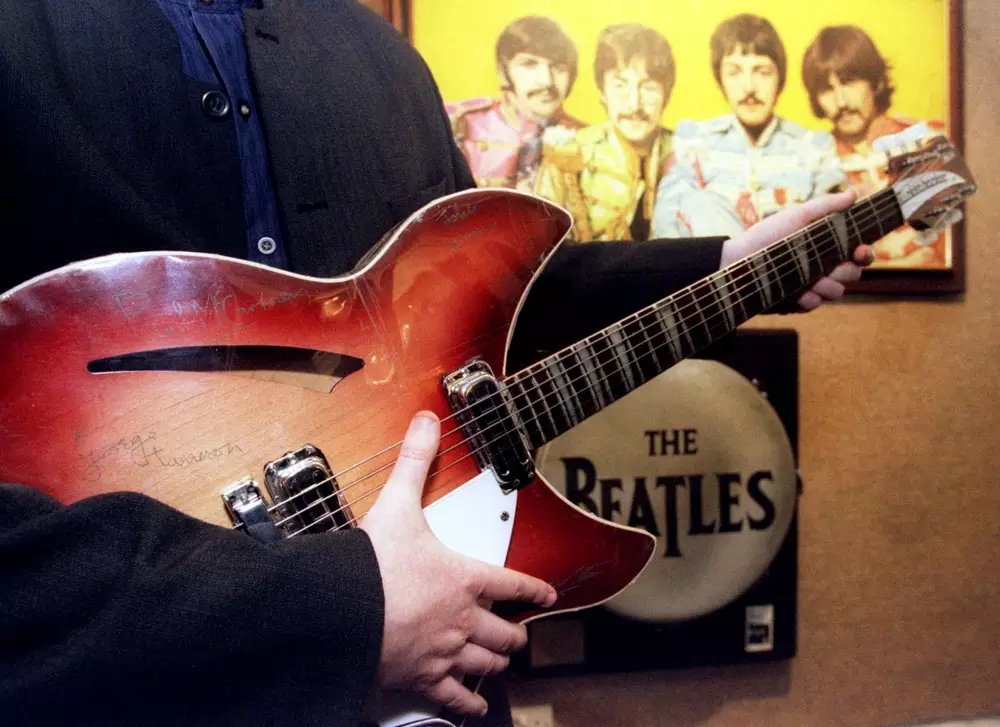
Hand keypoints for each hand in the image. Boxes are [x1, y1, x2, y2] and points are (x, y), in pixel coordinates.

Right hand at [360, 412, 556, 717]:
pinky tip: (474, 706)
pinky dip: (468, 704)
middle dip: (513, 633)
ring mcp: (445, 653)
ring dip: (496, 662)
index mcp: (464, 578)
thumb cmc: (372, 564)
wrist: (342, 612)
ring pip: (487, 664)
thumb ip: (415, 461)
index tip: (547, 595)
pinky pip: (455, 698)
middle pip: (504, 632)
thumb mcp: (397, 503)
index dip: (534, 589)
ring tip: (499, 661)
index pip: (513, 584)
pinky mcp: (422, 679)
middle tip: (517, 634)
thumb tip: (427, 422)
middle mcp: (464, 618)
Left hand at [719, 189, 876, 310]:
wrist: (737, 260)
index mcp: (826, 246)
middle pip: (853, 274)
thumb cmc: (767, 236)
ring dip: (829, 286)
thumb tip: (855, 193)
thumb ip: (827, 206)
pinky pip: (815, 305)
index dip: (865, 253)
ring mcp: (811, 286)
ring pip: (838, 291)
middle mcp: (823, 267)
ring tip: (812, 282)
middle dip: (847, 271)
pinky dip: (810, 300)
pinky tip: (800, 294)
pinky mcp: (797, 302)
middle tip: (831, 267)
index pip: (858, 253)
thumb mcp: (797, 217)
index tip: (861, 251)